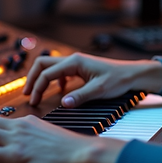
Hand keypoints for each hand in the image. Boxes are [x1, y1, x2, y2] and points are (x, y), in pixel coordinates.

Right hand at [24, 52, 161, 106]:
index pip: (47, 73)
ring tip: (37, 92)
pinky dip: (55, 80)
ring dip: (42, 78)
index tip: (33, 100)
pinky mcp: (81, 68)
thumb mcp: (99, 90)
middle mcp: (74, 59)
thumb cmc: (119, 79)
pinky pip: (62, 71)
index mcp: (75, 62)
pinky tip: (60, 90)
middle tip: (28, 94)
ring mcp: (77, 63)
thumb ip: (80, 96)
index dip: (37, 87)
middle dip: (33, 78)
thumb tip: (63, 103)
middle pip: (44, 64)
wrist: (134, 75)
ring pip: (51, 67)